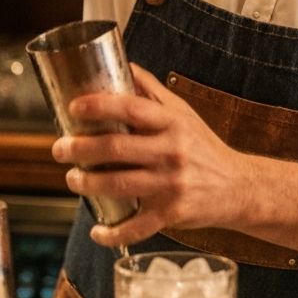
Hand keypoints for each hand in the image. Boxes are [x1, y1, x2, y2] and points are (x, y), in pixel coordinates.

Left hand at [50, 64, 249, 248]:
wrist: (239, 186)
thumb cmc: (204, 147)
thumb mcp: (183, 113)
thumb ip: (152, 91)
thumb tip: (123, 64)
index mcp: (172, 123)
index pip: (131, 108)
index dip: (99, 106)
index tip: (74, 108)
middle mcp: (172, 151)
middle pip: (116, 148)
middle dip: (80, 148)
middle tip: (59, 148)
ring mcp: (171, 184)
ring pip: (119, 185)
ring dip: (87, 183)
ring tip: (72, 178)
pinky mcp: (172, 214)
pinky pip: (136, 227)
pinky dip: (112, 232)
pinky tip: (97, 230)